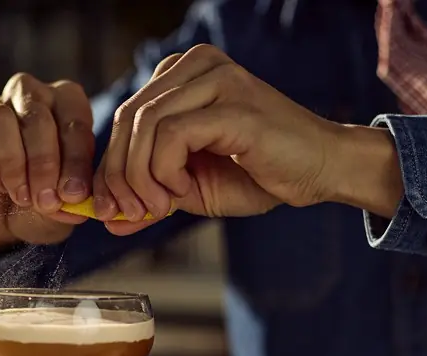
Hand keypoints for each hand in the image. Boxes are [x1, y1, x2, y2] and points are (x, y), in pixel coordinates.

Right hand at [0, 74, 94, 248]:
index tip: (73, 194)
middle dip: (43, 165)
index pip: (75, 122)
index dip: (76, 161)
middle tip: (46, 201)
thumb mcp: (69, 203)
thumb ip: (75, 196)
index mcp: (67, 102)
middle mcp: (30, 95)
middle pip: (36, 117)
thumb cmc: (46, 199)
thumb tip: (75, 194)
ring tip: (22, 196)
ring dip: (13, 165)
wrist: (5, 222)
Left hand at [95, 45, 402, 235]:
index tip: (112, 209)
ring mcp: (217, 78)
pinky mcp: (233, 103)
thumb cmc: (261, 175)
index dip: (109, 166)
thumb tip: (106, 219)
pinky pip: (172, 135)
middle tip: (129, 213)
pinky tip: (183, 190)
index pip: (125, 116)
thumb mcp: (191, 189)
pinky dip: (165, 172)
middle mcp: (197, 65)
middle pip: (128, 118)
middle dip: (119, 175)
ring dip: (141, 177)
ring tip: (160, 205)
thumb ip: (149, 197)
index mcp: (183, 75)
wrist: (321, 171)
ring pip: (145, 125)